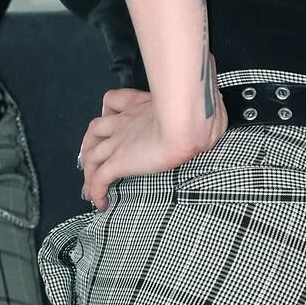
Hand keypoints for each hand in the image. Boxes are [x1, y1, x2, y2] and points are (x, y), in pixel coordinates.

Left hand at [78, 86, 228, 211]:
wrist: (188, 123)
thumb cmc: (197, 112)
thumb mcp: (201, 107)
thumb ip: (203, 111)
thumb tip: (217, 116)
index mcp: (141, 105)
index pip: (114, 101)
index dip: (108, 111)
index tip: (110, 120)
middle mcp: (125, 121)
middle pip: (95, 129)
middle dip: (90, 143)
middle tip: (91, 156)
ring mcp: (120, 142)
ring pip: (91, 155)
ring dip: (88, 170)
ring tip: (89, 185)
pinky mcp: (121, 161)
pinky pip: (99, 178)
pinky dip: (95, 190)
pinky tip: (98, 202)